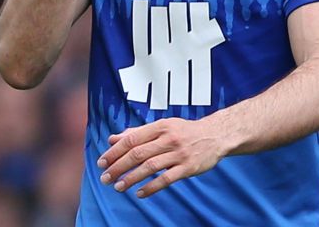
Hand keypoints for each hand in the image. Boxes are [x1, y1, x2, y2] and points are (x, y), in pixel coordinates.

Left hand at [96, 116, 232, 197]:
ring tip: (118, 187)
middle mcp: (169, 138)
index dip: (114, 152)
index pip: (132, 139)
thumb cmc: (185, 131)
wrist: (216, 135)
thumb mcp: (163, 126)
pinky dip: (151, 187)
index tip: (102, 163)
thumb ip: (138, 132)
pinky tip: (140, 193)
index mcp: (161, 126)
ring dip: (131, 178)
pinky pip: (166, 179)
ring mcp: (180, 153)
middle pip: (138, 154)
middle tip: (105, 178)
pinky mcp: (188, 167)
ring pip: (150, 167)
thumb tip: (113, 139)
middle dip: (118, 167)